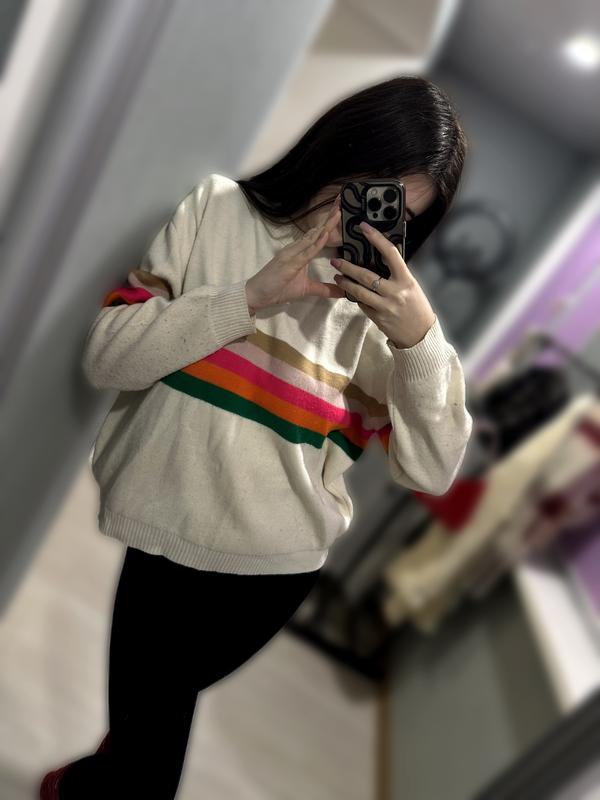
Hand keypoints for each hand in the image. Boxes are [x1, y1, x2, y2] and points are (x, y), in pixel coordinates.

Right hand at [246, 197, 344, 310]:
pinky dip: (316, 242)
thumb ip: (324, 289)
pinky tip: (325, 234)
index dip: (328, 223)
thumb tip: (342, 292)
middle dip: (329, 217)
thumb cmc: (278, 289)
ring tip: (338, 212)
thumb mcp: (306, 289)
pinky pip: (306, 251)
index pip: (316, 235)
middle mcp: (295, 248)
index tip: (339, 211)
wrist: (256, 294)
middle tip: (341, 201)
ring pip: (312, 237)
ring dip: (326, 225)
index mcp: (300, 252)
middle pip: (316, 231)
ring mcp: (292, 254)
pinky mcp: (290, 262)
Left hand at [330, 221, 436, 347]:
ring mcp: (385, 306)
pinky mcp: (378, 318)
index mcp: (406, 280)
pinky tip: (351, 293)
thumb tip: (380, 260)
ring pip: (360, 292)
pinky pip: (363, 305)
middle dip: (348, 267)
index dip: (376, 238)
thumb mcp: (411, 287)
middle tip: (336, 260)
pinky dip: (356, 298)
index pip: (390, 253)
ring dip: (345, 283)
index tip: (364, 228)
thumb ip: (397, 275)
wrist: (420, 335)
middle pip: (367, 275)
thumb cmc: (417, 307)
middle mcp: (395, 292)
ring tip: (337, 276)